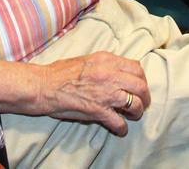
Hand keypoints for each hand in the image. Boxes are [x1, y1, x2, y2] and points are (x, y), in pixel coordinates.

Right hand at [34, 53, 149, 135]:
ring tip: (132, 115)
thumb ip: (105, 64)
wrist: (44, 85)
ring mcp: (105, 93)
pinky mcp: (98, 110)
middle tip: (142, 103)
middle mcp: (110, 75)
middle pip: (140, 86)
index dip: (141, 78)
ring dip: (137, 112)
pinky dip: (122, 128)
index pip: (136, 67)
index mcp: (107, 60)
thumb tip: (118, 71)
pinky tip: (120, 129)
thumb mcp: (87, 59)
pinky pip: (119, 122)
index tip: (139, 85)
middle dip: (144, 96)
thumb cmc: (60, 72)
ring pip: (135, 104)